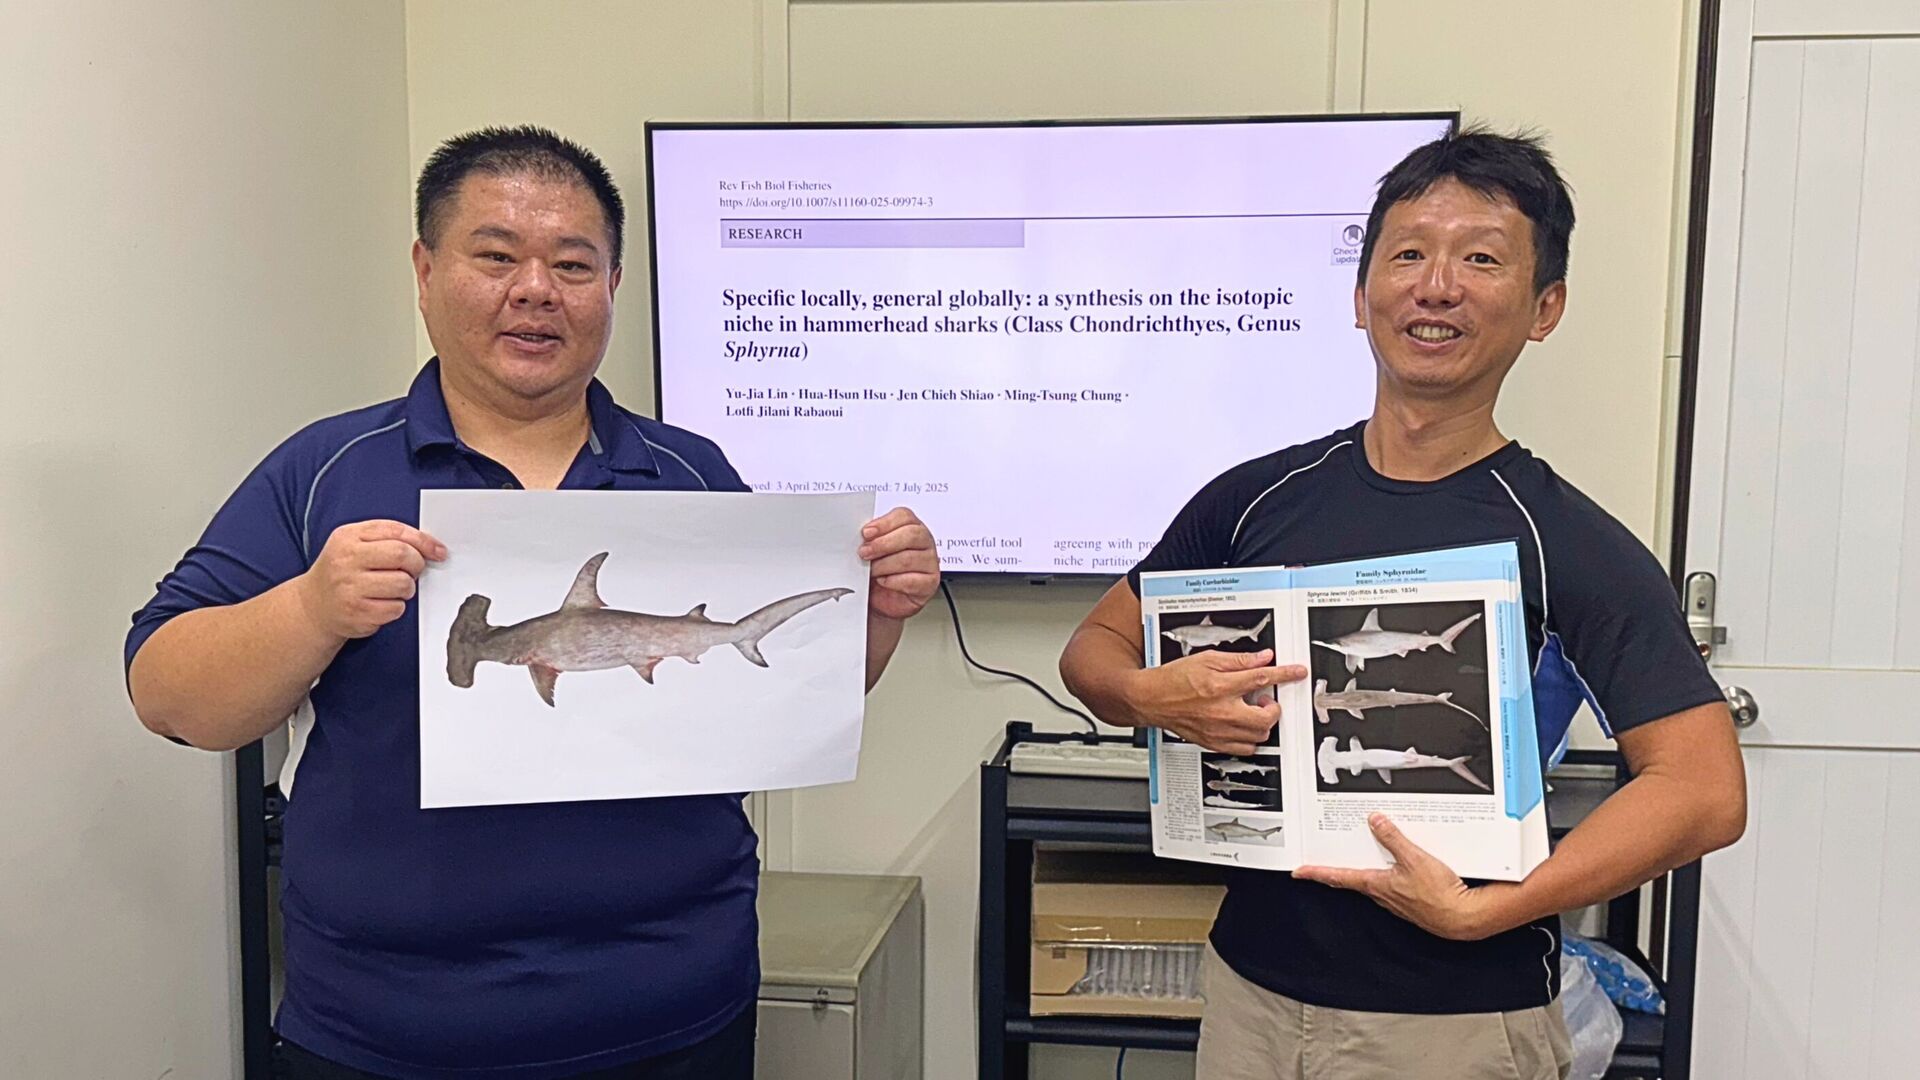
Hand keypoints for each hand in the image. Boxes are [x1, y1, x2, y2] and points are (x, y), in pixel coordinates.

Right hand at [297, 520, 446, 639]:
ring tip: (393, 588)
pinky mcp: (357, 613)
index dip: (423, 541)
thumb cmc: (343, 572)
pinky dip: (396, 607)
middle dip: (416, 564)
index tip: (438, 551)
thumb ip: (388, 538)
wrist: (313, 606)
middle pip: (401, 555)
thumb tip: (431, 547)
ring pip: (403, 584)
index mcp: (348, 537)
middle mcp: (346, 561)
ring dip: (407, 588)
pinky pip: (395, 608)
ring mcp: (350, 588)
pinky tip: (381, 604)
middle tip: (413, 570)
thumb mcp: (356, 544)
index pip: (395, 531)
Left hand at [858, 507, 938, 621]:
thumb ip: (870, 539)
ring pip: (909, 558)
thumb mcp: (872, 550)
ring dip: (884, 565)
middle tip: (865, 553)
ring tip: (871, 571)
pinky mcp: (929, 583)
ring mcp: (929, 562)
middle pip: (911, 534)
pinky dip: (893, 581)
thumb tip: (860, 536)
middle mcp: (923, 542)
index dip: (884, 524)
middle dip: (883, 544)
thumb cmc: (879, 570)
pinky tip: (883, 581)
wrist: (882, 598)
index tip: (866, 533)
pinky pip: (912, 580)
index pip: (904, 516)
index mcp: (911, 527)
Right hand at [1127, 650, 1305, 754]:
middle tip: (1264, 699)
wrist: (1151, 699)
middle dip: (1272, 707)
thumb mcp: (1206, 659)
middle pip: (1266, 716)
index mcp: (1220, 686)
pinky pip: (1245, 749)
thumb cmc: (1173, 679)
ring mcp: (1218, 731)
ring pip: (1259, 735)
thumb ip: (1238, 660)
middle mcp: (1222, 711)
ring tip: (1250, 711)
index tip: (1297, 672)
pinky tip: (1242, 726)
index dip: (1285, 674)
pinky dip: (1250, 739)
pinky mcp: (1214, 743)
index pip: (1261, 678)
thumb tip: (1263, 658)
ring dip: (1261, 722)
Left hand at [1293, 814, 1502, 939]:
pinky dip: (1388, 874)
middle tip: (1324, 861)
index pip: (1339, 877)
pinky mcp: (1411, 902)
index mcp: (1376, 885)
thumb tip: (1376, 821)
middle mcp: (1382, 896)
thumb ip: (1393, 838)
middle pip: (1354, 879)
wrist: (1464, 918)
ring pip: (1374, 882)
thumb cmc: (1440, 895)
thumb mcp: (1414, 858)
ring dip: (1366, 870)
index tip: (1300, 871)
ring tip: (1363, 856)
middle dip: (1339, 868)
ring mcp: (1396, 900)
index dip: (1317, 872)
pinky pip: (1392, 885)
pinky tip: (1398, 868)